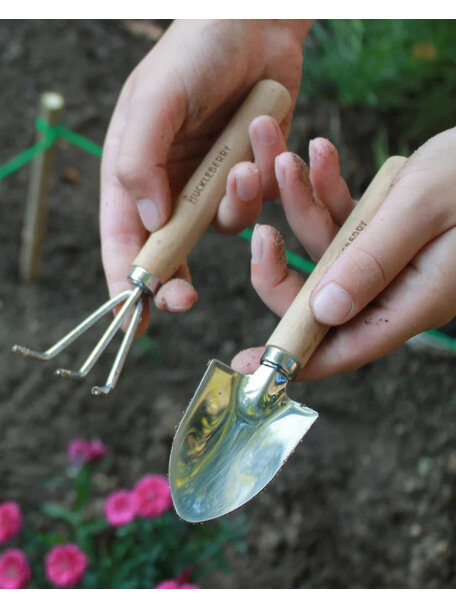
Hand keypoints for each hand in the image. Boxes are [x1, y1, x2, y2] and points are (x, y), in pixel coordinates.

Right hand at [100, 19, 310, 330]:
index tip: (132, 322)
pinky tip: (267, 132)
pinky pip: (259, 200)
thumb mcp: (155, 100)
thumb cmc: (195, 53)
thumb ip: (141, 161)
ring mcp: (212, 181)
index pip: (123, 239)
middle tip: (186, 300)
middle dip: (175, 279)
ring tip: (245, 159)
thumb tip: (152, 222)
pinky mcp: (251, 173)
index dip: (124, 284)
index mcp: (135, 170)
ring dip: (236, 203)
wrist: (256, 23)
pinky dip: (266, 178)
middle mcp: (172, 183)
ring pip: (222, 225)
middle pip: (169, 251)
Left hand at [232, 126, 455, 379]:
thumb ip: (373, 260)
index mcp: (411, 301)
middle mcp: (395, 288)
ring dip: (302, 206)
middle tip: (259, 231)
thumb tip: (324, 311)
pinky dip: (327, 189)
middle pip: (318, 300)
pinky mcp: (386, 229)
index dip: (295, 358)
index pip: (345, 348)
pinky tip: (320, 152)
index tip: (248, 366)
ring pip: (324, 250)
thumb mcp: (422, 210)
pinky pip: (343, 218)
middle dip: (281, 265)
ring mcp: (389, 259)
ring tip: (288, 159)